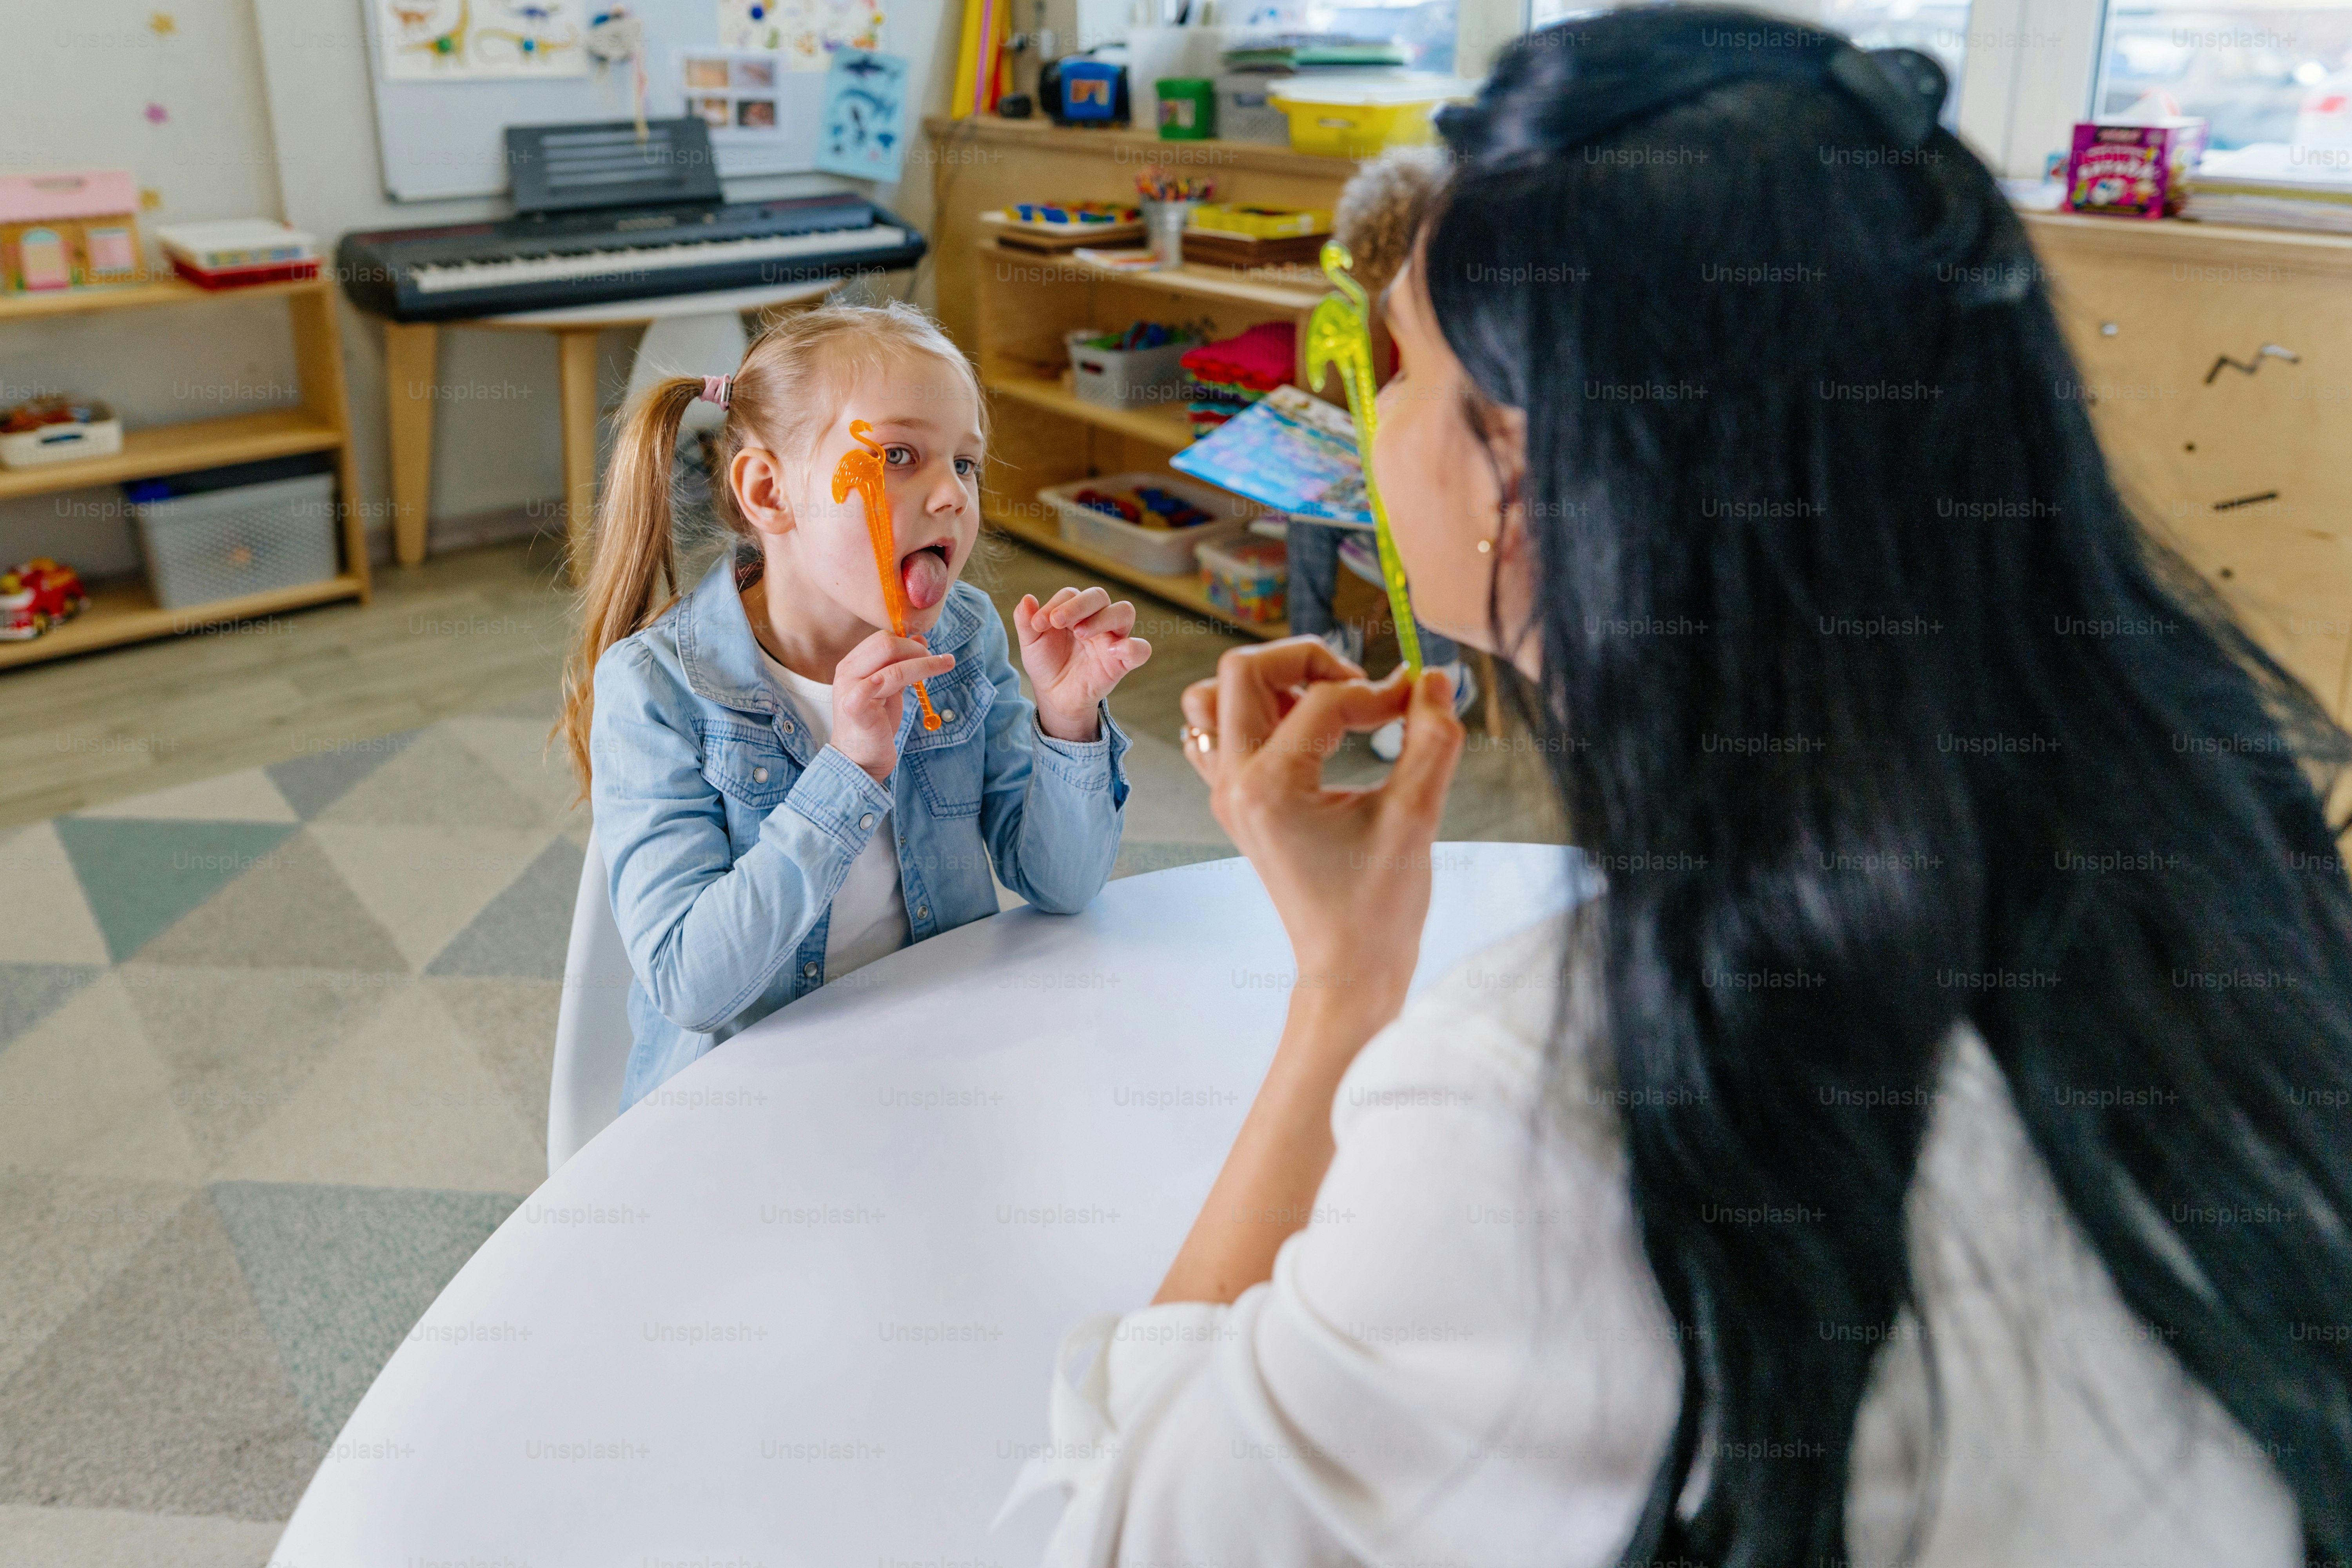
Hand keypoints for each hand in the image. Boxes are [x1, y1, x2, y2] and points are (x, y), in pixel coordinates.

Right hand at [831, 629, 956, 783]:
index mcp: (853, 663)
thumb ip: (900, 664)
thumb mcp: (890, 689)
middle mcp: (848, 671)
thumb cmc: (874, 724)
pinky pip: (867, 689)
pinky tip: (905, 682)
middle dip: (918, 650)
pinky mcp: (854, 709)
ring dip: (926, 664)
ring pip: (892, 667)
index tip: (929, 650)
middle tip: (939, 661)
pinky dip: (883, 680)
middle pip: (886, 644)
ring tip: (947, 664)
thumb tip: (920, 639)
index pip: (883, 638)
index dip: (909, 641)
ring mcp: (849, 689)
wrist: (859, 759)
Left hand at [1016, 587, 1151, 742]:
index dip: (1055, 604)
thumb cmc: (1047, 663)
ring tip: (1080, 633)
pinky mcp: (1122, 662)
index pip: (1071, 594)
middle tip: (1057, 621)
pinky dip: (1133, 647)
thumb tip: (1026, 599)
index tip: (1038, 624)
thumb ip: (1025, 621)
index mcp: (1075, 611)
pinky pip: (1141, 649)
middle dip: (1078, 605)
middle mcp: (1097, 619)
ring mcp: (1112, 639)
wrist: (1054, 696)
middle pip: (1099, 596)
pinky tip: (1111, 651)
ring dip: (1103, 617)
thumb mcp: (1031, 643)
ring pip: (1124, 612)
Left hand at [1179, 639, 1464, 1034]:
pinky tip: (1308, 736)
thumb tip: (1432, 676)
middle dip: (1305, 659)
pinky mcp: (1234, 803)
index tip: (1417, 706)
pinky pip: (1218, 734)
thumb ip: (1431, 740)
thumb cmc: (1380, 905)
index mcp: (1271, 786)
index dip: (1380, 691)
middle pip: (1241, 670)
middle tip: (1356, 687)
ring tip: (1324, 708)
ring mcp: (1226, 793)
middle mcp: (1234, 783)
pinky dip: (1255, 716)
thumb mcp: (1416, 818)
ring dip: (1270, 685)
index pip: (1324, 700)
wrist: (1348, 969)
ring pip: (1213, 698)